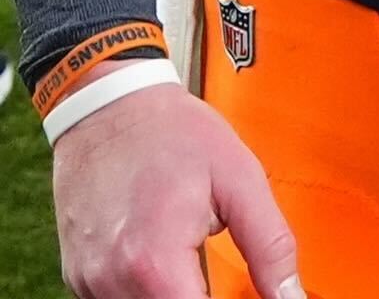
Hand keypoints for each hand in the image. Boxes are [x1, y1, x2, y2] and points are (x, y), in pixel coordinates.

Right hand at [52, 79, 301, 297]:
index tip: (248, 292)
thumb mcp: (240, 178)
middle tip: (219, 267)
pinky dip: (146, 290)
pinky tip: (162, 255)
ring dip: (173, 293)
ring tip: (189, 252)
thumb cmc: (175, 134)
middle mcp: (112, 282)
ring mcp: (88, 282)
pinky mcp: (78, 277)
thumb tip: (292, 295)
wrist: (110, 107)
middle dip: (200, 298)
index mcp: (155, 262)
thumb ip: (269, 243)